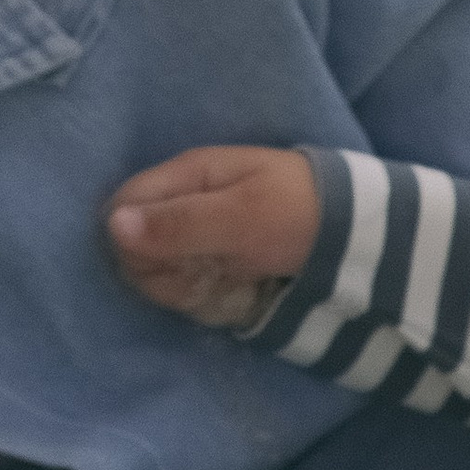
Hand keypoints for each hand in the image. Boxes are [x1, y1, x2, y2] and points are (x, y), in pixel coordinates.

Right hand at [105, 145, 320, 326]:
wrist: (356, 232)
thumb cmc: (298, 214)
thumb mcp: (241, 217)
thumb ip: (180, 223)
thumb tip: (114, 227)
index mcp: (185, 175)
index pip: (121, 210)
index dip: (134, 244)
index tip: (170, 264)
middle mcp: (183, 202)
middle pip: (134, 247)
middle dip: (161, 272)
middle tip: (206, 275)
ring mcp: (198, 232)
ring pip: (157, 271)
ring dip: (183, 287)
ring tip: (225, 283)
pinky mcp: (214, 258)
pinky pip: (186, 282)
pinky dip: (202, 294)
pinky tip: (232, 291)